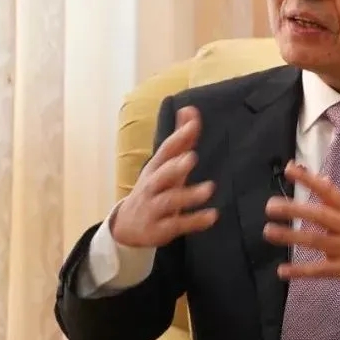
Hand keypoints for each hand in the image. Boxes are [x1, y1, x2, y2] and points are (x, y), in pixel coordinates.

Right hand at [110, 106, 218, 247]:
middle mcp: (152, 186)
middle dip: (175, 166)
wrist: (126, 226)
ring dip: (189, 194)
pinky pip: (178, 224)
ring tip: (209, 189)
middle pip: (161, 175)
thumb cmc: (153, 189)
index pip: (166, 150)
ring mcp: (154, 208)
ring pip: (169, 200)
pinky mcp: (161, 229)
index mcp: (155, 168)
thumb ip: (180, 140)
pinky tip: (212, 216)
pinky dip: (195, 221)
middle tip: (192, 157)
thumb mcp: (164, 165)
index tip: (193, 120)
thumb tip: (189, 110)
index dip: (179, 136)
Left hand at [262, 161, 339, 287]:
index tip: (290, 169)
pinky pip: (318, 271)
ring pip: (314, 242)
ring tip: (269, 232)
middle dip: (293, 210)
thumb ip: (339, 200)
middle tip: (270, 207)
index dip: (309, 179)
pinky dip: (300, 271)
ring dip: (290, 237)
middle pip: (318, 216)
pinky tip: (282, 271)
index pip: (328, 191)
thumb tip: (323, 180)